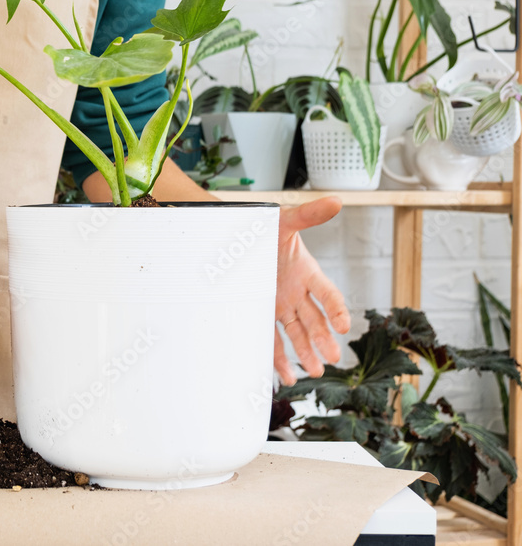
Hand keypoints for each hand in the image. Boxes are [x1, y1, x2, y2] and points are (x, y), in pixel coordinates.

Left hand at [274, 197, 350, 384]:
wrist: (232, 235)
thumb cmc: (263, 227)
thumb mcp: (285, 221)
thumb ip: (309, 214)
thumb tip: (336, 201)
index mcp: (307, 272)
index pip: (328, 294)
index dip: (337, 310)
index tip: (344, 326)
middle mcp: (297, 292)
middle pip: (315, 320)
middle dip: (324, 339)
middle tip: (333, 358)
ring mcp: (280, 305)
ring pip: (297, 334)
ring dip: (306, 353)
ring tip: (315, 372)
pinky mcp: (263, 314)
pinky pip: (273, 340)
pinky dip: (280, 358)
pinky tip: (288, 375)